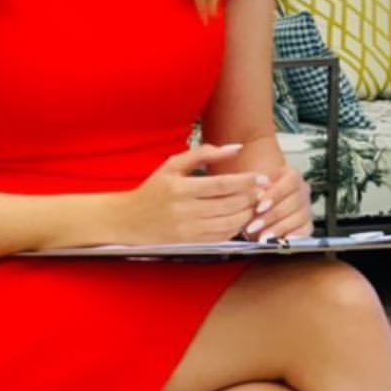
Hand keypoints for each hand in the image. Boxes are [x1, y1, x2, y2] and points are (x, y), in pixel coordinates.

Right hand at [105, 143, 273, 246]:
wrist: (129, 220)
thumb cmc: (153, 189)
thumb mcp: (172, 165)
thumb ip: (204, 153)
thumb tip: (235, 147)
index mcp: (180, 188)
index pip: (221, 185)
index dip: (245, 182)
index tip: (261, 177)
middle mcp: (184, 210)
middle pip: (228, 205)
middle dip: (250, 197)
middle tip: (262, 190)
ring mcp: (188, 230)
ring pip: (228, 223)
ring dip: (247, 214)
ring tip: (254, 203)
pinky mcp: (191, 243)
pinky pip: (221, 236)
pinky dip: (236, 228)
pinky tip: (241, 218)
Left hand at [240, 161, 313, 243]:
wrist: (256, 209)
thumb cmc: (255, 197)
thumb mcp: (253, 189)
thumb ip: (256, 190)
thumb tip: (258, 195)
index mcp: (292, 176)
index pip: (291, 181)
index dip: (276, 194)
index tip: (259, 207)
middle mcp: (303, 191)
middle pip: (295, 201)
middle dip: (272, 216)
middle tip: (254, 226)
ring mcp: (307, 208)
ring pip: (300, 217)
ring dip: (279, 228)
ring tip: (262, 237)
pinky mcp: (307, 225)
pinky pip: (306, 230)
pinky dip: (294, 236)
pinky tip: (281, 240)